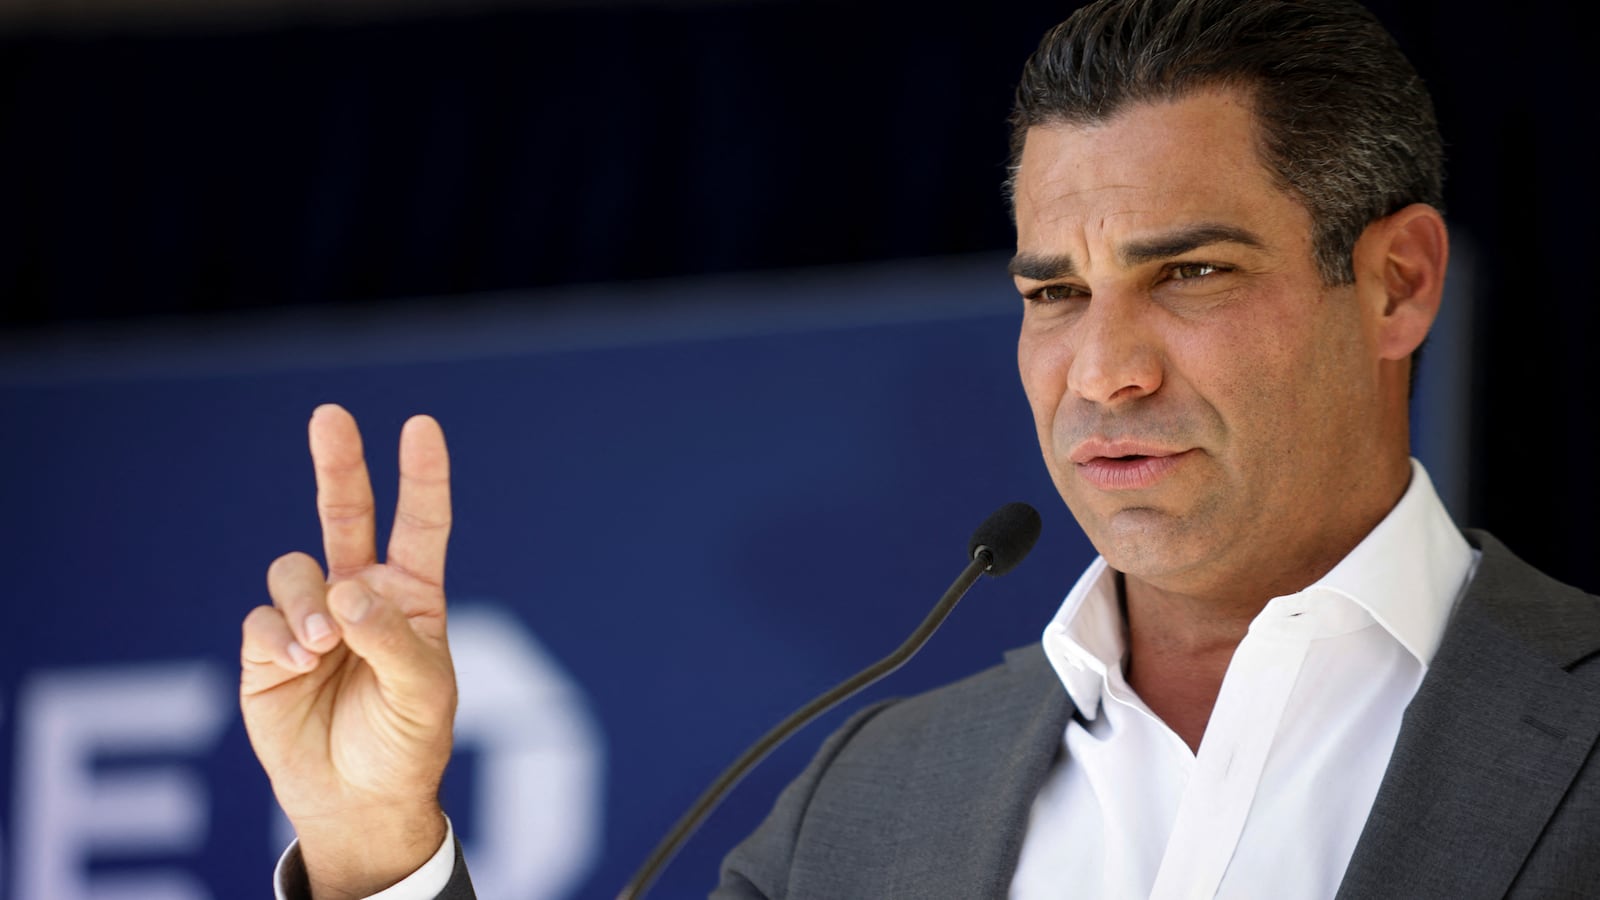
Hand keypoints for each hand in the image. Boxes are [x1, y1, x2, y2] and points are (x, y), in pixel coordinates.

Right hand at [240, 404, 456, 898]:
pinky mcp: (268, 649)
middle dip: (338, 464)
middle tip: (331, 416)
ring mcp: (312, 618)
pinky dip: (280, 636)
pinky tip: (300, 664)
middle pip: (346, 514)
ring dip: (307, 600)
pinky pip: (262, 619)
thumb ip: (391, 638)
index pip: (420, 525)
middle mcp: (360, 594)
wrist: (358, 799)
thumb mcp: (422, 692)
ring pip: (295, 570)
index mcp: (412, 596)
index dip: (421, 476)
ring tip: (322, 644)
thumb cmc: (406, 741)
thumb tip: (347, 590)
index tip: (420, 426)